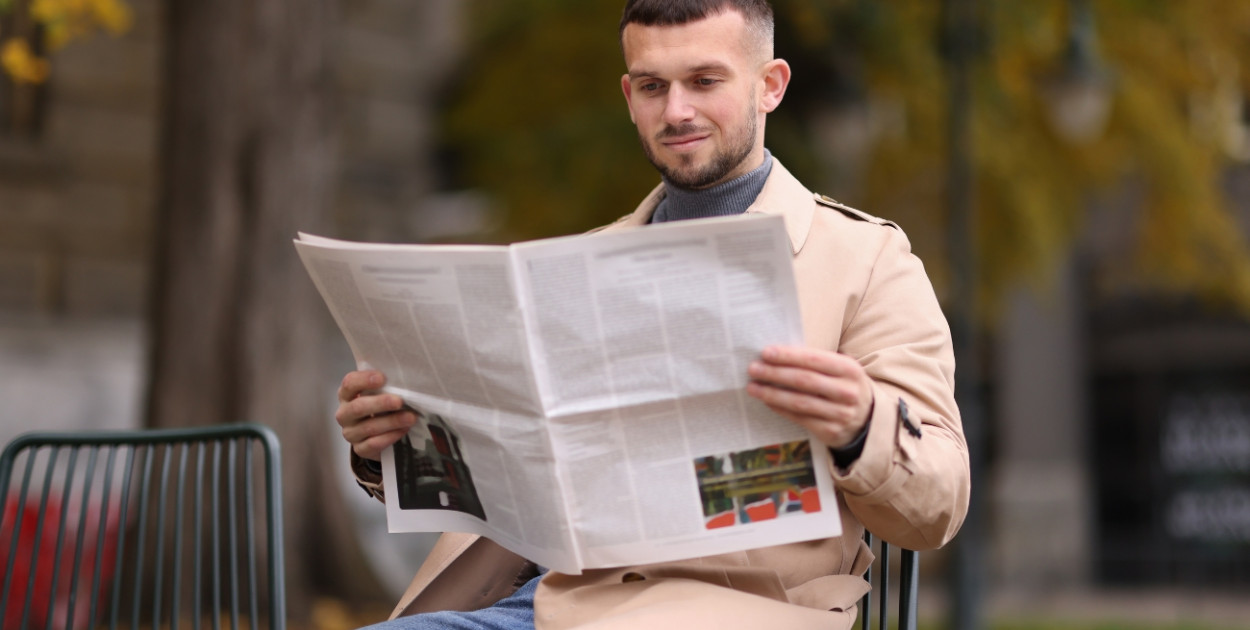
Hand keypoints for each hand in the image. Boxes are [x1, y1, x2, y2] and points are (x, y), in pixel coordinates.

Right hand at [335, 370, 416, 460]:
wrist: (377, 435)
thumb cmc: (379, 408)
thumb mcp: (379, 394)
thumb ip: (385, 387)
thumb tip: (403, 380)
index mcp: (347, 395)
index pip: (349, 383)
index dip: (364, 379)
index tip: (383, 378)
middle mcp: (344, 414)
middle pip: (358, 407)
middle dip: (381, 403)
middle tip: (399, 401)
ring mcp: (350, 433)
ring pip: (369, 427)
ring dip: (392, 422)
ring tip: (410, 418)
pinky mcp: (359, 449)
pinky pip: (374, 444)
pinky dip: (390, 436)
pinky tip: (403, 430)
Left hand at [746, 345, 873, 448]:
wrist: (867, 419)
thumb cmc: (843, 387)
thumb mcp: (840, 370)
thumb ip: (815, 362)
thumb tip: (775, 354)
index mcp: (850, 369)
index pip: (814, 359)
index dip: (788, 356)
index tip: (765, 352)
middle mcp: (847, 392)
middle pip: (804, 380)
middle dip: (775, 373)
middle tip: (753, 369)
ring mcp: (841, 413)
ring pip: (799, 402)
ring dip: (772, 393)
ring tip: (753, 387)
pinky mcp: (831, 431)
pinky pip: (800, 418)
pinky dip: (780, 409)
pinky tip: (767, 401)